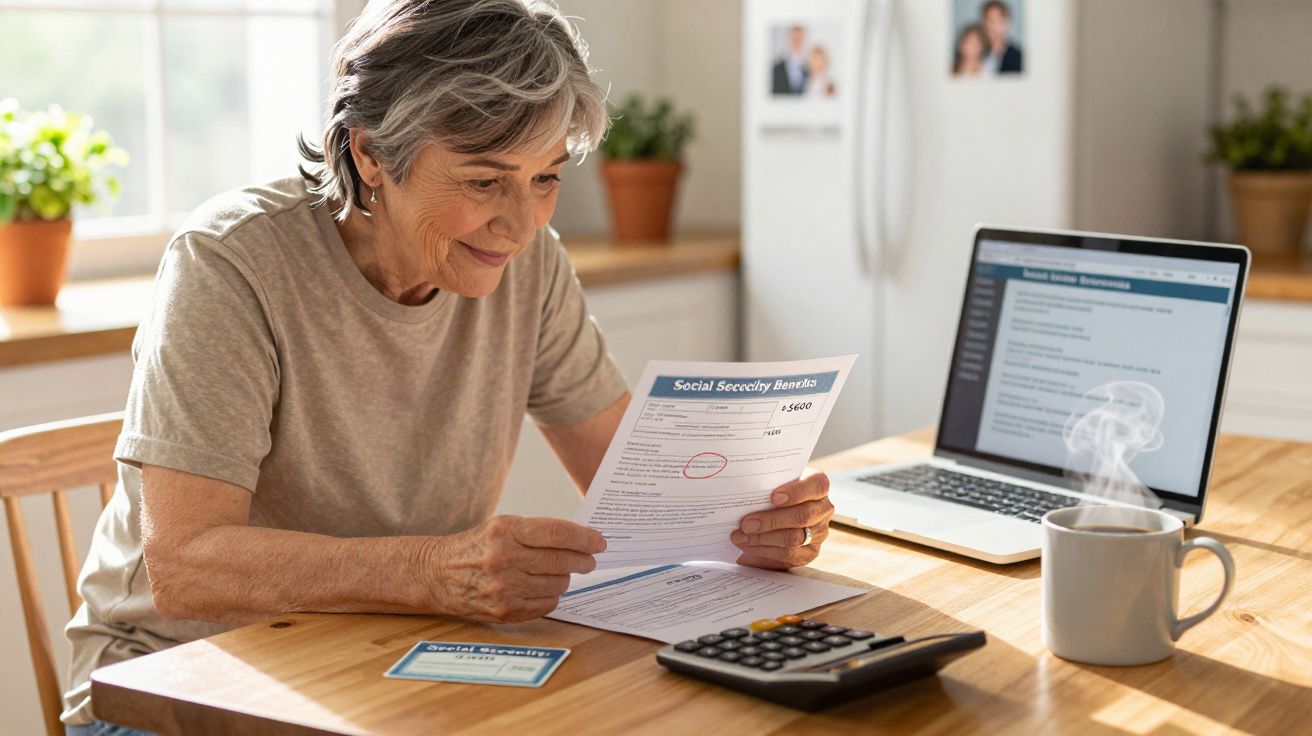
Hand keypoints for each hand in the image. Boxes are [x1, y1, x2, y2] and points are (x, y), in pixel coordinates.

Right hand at [415, 515, 605, 622]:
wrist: (438, 574)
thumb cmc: (478, 546)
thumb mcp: (502, 526)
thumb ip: (538, 532)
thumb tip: (581, 540)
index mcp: (506, 531)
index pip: (558, 533)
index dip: (585, 538)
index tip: (599, 542)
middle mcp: (505, 560)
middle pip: (562, 561)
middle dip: (584, 560)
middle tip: (590, 560)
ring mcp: (504, 588)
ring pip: (558, 585)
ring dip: (565, 578)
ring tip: (558, 572)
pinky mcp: (505, 611)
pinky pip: (547, 605)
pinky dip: (551, 596)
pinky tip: (542, 587)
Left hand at [731, 473, 832, 569]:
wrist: (772, 517)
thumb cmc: (771, 494)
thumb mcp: (773, 483)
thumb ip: (767, 484)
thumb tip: (744, 486)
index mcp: (818, 486)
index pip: (817, 485)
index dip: (797, 491)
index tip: (773, 497)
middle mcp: (823, 508)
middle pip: (803, 515)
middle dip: (771, 520)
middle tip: (746, 523)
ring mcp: (819, 532)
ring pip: (794, 538)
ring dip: (763, 538)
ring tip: (741, 535)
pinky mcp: (810, 552)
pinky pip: (788, 554)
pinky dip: (764, 550)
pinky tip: (748, 544)